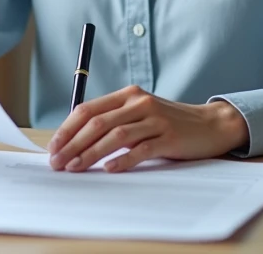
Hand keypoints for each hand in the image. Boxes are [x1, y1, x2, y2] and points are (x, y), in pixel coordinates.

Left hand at [47, 86, 249, 172]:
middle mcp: (139, 103)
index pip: (89, 109)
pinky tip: (109, 169)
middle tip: (58, 162)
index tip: (53, 147)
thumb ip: (113, 119)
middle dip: (73, 144)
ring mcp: (155, 119)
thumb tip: (75, 139)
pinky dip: (123, 160)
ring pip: (116, 136)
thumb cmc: (167, 122)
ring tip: (75, 167)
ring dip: (91, 153)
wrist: (209, 124)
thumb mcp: (139, 112)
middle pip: (98, 123)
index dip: (68, 128)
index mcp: (127, 94)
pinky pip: (141, 149)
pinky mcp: (169, 137)